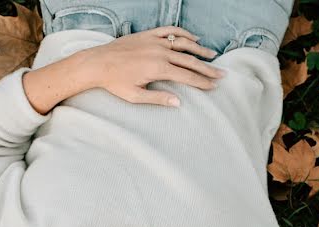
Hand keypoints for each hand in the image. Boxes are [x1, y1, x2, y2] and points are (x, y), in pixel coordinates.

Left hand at [79, 26, 224, 105]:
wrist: (97, 63)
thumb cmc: (114, 82)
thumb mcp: (135, 96)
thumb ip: (158, 98)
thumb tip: (178, 102)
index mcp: (158, 68)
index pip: (187, 76)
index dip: (202, 82)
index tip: (214, 86)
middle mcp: (159, 52)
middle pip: (190, 60)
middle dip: (207, 68)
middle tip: (221, 74)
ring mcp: (154, 42)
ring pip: (183, 44)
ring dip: (200, 50)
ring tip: (213, 56)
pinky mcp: (148, 35)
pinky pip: (170, 31)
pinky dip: (183, 34)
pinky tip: (194, 38)